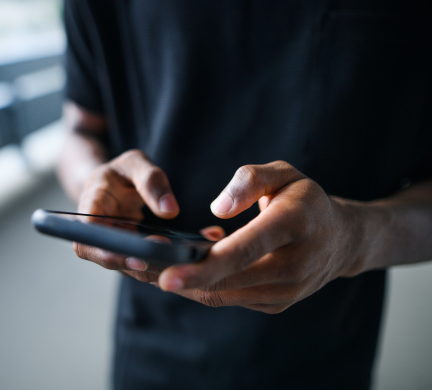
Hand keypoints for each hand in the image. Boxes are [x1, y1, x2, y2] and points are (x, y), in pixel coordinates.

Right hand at [74, 149, 180, 281]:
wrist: (115, 182)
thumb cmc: (123, 171)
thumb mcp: (137, 163)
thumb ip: (152, 182)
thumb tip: (169, 211)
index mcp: (92, 202)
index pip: (90, 231)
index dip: (110, 249)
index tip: (141, 258)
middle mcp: (94, 228)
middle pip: (102, 255)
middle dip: (134, 264)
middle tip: (167, 264)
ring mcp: (106, 243)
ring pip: (121, 266)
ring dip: (147, 270)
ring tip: (175, 267)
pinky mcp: (121, 252)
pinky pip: (134, 265)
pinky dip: (153, 267)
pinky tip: (175, 266)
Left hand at [157, 161, 365, 313]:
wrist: (342, 239)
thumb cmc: (305, 199)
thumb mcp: (284, 173)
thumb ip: (250, 180)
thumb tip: (216, 209)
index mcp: (294, 224)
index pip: (243, 250)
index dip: (203, 266)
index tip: (166, 276)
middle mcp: (293, 265)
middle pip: (228, 282)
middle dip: (179, 279)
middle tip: (135, 269)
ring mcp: (287, 291)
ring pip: (224, 296)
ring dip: (183, 286)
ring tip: (144, 271)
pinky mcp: (277, 304)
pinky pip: (231, 299)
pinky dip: (201, 289)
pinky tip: (175, 274)